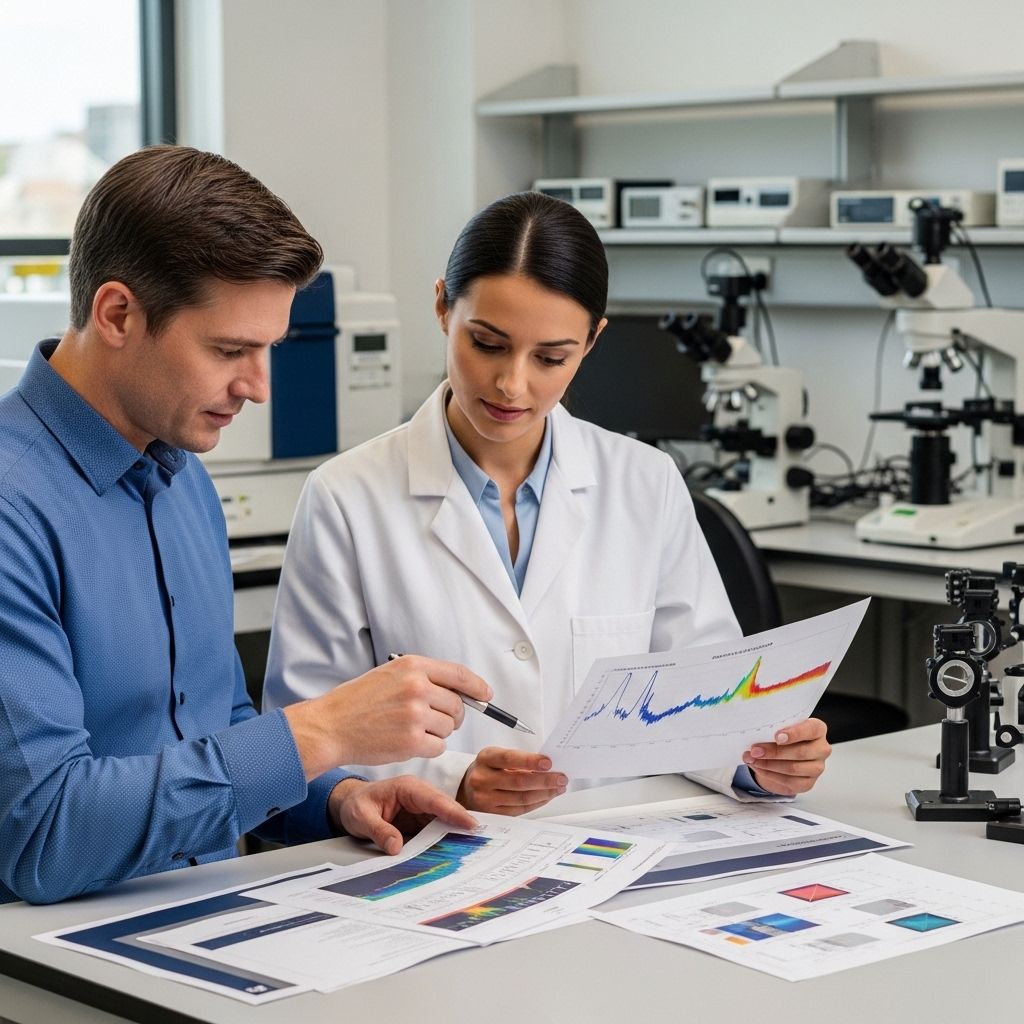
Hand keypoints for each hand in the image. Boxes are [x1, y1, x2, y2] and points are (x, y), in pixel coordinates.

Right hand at [283, 656, 492, 778]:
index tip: (485, 695)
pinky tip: (408, 742)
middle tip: (433, 720)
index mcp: (412, 666)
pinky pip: (439, 746)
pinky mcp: (412, 741)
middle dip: (452, 716)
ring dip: (437, 733)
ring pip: (449, 728)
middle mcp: (417, 687)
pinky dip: (429, 748)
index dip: (477, 686)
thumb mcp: (389, 675)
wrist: (331, 726)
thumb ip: (423, 678)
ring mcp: (415, 714)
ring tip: (411, 730)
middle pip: (458, 705)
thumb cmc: (357, 702)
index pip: (459, 674)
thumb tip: (459, 690)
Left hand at [328, 776, 478, 855]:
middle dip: (462, 822)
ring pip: (444, 821)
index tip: (471, 823)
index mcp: (408, 788)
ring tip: (473, 849)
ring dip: (456, 834)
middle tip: (481, 838)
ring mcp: (421, 809)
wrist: (349, 805)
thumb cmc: (356, 804)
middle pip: (445, 809)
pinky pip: (435, 831)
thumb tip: (396, 847)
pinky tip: (454, 852)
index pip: (435, 799)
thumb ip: (378, 830)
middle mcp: (419, 796)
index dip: (454, 811)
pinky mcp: (420, 822)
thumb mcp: (360, 816)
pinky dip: (445, 840)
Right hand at [457, 747, 567, 814]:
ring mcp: (485, 799)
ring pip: (521, 798)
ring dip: (545, 793)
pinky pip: (520, 810)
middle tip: (561, 778)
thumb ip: (519, 760)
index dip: (530, 761)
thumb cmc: (488, 769)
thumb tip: (548, 766)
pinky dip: (537, 803)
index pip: (509, 758)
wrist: (468, 788)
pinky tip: (546, 796)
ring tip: (558, 788)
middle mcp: (482, 779)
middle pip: (518, 781)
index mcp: (486, 758)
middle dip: (544, 780)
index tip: (548, 762)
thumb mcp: (497, 757)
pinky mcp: (492, 814)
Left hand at [743, 718, 830, 795]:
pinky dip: (769, 774)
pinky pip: (788, 781)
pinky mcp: (808, 783)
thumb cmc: (783, 736)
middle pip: (800, 752)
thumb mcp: (781, 727)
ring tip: (752, 758)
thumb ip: (774, 728)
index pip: (812, 729)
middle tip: (755, 750)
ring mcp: (817, 768)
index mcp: (817, 730)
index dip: (795, 733)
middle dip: (774, 752)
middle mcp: (821, 749)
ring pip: (793, 768)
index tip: (777, 737)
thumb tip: (756, 734)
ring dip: (768, 764)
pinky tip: (758, 767)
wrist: (783, 755)